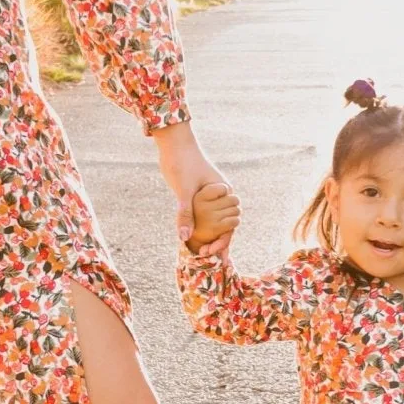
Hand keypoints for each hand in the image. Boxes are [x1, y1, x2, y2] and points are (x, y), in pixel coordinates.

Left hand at [154, 123, 233, 253]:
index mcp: (224, 192)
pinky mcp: (199, 194)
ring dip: (212, 237)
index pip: (229, 223)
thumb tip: (184, 238)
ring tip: (206, 254)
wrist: (174, 143)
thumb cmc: (182, 162)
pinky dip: (201, 228)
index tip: (214, 256)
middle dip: (219, 243)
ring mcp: (211, 195)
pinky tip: (195, 238)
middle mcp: (221, 195)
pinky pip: (204, 215)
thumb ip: (185, 213)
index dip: (222, 242)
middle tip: (209, 259)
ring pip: (216, 221)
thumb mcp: (183, 190)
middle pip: (225, 224)